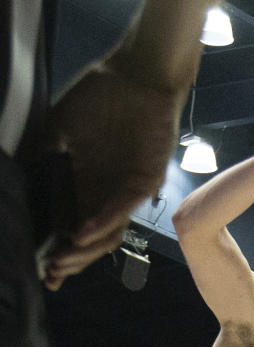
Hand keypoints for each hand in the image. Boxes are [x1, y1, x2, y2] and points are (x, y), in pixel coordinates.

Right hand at [42, 54, 186, 288]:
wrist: (137, 74)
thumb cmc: (100, 96)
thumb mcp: (58, 129)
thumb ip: (41, 155)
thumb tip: (15, 177)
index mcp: (88, 185)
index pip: (73, 228)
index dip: (58, 250)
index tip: (39, 269)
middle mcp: (107, 194)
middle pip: (92, 241)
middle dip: (71, 260)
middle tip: (49, 272)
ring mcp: (127, 190)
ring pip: (109, 233)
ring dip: (85, 249)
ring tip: (62, 259)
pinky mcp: (144, 180)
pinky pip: (122, 209)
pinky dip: (101, 222)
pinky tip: (81, 232)